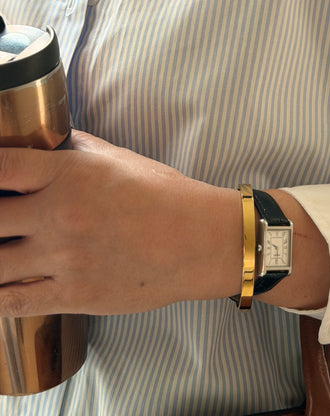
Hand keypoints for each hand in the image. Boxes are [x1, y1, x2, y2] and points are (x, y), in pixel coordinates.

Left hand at [0, 131, 240, 317]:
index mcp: (69, 173)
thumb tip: (47, 138)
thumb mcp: (118, 158)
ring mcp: (63, 257)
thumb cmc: (164, 195)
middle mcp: (59, 213)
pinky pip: (12, 302)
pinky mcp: (72, 294)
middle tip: (2, 221)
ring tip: (6, 250)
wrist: (199, 239)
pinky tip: (3, 285)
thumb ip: (76, 148)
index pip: (1, 167)